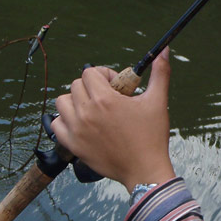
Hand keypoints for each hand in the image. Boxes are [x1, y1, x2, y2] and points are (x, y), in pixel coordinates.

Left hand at [52, 48, 175, 193]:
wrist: (145, 170)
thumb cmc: (152, 137)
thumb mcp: (158, 101)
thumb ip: (160, 73)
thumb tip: (164, 50)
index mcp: (105, 99)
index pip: (90, 73)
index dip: (104, 75)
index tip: (116, 85)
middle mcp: (87, 113)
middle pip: (76, 86)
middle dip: (92, 87)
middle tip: (108, 98)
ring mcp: (77, 130)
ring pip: (63, 102)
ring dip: (75, 101)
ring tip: (92, 109)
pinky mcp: (73, 145)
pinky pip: (56, 125)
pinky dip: (65, 120)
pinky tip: (81, 123)